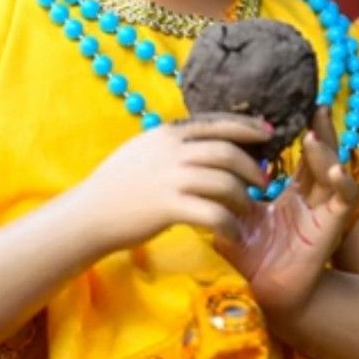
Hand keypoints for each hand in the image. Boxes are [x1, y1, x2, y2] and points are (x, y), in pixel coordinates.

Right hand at [76, 116, 271, 253]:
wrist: (90, 213)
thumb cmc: (117, 184)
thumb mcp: (143, 149)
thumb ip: (173, 143)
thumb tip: (205, 142)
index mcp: (167, 133)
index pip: (217, 123)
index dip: (247, 126)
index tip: (268, 132)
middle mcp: (172, 151)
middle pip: (227, 152)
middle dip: (253, 166)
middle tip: (264, 181)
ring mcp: (171, 178)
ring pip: (225, 183)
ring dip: (244, 198)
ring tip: (249, 211)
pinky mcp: (170, 207)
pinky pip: (214, 214)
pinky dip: (230, 226)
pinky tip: (234, 235)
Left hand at [218, 108, 358, 315]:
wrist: (266, 294)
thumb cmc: (252, 258)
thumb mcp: (234, 220)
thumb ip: (220, 198)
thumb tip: (192, 174)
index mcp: (290, 194)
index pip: (298, 158)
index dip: (297, 134)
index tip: (291, 111)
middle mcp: (310, 199)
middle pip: (320, 158)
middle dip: (321, 133)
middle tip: (316, 107)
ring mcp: (322, 211)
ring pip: (332, 173)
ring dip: (327, 153)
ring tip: (314, 137)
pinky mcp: (330, 228)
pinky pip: (342, 201)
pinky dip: (341, 184)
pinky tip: (333, 171)